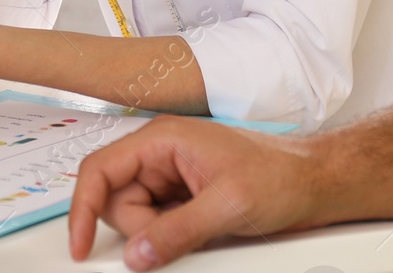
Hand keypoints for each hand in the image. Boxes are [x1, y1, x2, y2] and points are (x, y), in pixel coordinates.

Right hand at [69, 116, 329, 270]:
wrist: (311, 182)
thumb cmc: (278, 175)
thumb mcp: (227, 206)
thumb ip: (176, 231)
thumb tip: (136, 255)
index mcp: (162, 138)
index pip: (99, 170)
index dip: (83, 208)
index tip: (80, 245)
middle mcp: (160, 153)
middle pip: (116, 199)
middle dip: (138, 228)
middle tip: (180, 235)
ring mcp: (170, 174)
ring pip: (135, 215)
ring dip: (157, 233)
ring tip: (201, 229)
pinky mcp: (181, 194)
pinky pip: (155, 222)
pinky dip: (168, 235)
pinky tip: (200, 230)